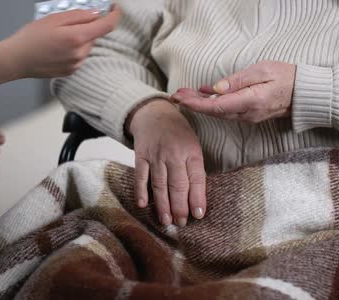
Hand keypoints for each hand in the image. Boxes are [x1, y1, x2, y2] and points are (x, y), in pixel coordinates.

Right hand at [0, 6, 120, 78]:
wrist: (16, 59)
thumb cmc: (31, 38)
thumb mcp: (54, 18)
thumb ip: (78, 16)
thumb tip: (96, 14)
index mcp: (77, 38)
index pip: (106, 26)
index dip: (114, 15)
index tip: (114, 9)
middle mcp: (80, 53)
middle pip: (94, 36)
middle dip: (86, 27)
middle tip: (66, 24)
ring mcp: (77, 64)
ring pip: (87, 46)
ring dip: (79, 39)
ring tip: (57, 38)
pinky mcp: (71, 71)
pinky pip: (79, 56)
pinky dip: (73, 49)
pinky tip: (57, 48)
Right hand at [127, 99, 206, 226]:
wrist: (155, 113)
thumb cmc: (179, 134)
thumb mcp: (193, 146)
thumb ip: (194, 170)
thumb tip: (196, 199)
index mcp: (192, 152)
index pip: (196, 178)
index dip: (197, 198)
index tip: (198, 215)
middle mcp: (174, 154)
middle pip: (177, 184)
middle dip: (180, 207)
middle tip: (181, 223)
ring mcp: (156, 155)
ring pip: (159, 184)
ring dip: (163, 204)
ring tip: (166, 221)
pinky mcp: (140, 155)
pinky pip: (140, 176)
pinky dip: (141, 191)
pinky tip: (143, 205)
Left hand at [171, 61, 295, 122]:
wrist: (305, 93)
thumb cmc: (286, 76)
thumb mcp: (263, 70)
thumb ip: (238, 80)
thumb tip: (215, 89)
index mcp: (250, 101)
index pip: (216, 107)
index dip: (195, 104)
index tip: (179, 98)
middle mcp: (247, 113)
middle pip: (214, 112)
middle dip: (192, 103)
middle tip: (175, 95)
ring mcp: (249, 116)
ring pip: (219, 112)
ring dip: (200, 104)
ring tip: (183, 94)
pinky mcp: (250, 114)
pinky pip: (227, 111)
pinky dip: (212, 104)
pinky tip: (203, 95)